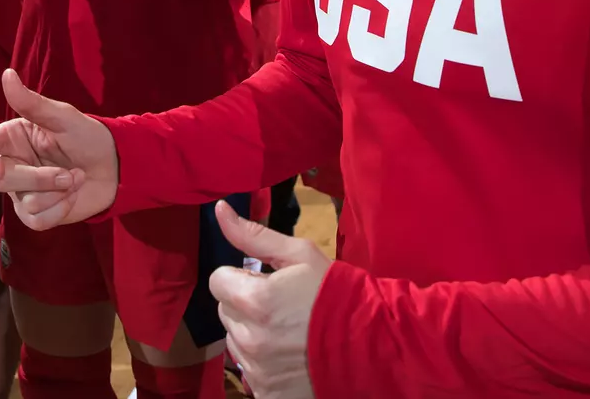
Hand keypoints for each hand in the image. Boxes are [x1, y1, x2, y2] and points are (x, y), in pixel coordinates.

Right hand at [0, 69, 116, 229]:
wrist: (114, 166)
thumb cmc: (86, 136)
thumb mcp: (62, 116)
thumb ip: (31, 102)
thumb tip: (7, 75)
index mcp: (10, 139)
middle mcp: (10, 166)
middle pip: (1, 180)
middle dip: (40, 178)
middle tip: (69, 172)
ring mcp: (21, 193)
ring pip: (23, 203)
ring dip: (57, 193)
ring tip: (76, 178)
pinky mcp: (36, 214)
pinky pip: (36, 221)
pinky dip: (60, 209)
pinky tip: (73, 196)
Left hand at [208, 202, 329, 398]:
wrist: (371, 343)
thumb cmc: (335, 292)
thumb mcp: (300, 255)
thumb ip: (254, 235)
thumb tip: (219, 210)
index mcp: (254, 299)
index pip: (217, 281)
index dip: (239, 277)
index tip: (263, 281)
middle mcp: (249, 338)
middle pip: (225, 311)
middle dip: (244, 304)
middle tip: (278, 305)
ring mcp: (256, 370)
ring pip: (234, 341)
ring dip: (251, 333)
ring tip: (285, 331)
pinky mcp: (266, 392)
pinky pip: (248, 371)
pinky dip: (263, 363)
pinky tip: (288, 355)